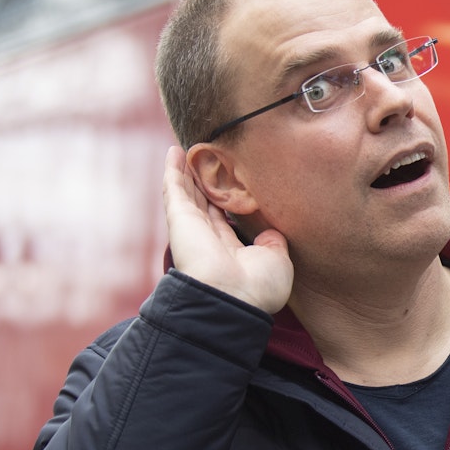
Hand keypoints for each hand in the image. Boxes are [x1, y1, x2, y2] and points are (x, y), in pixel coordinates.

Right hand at [163, 146, 292, 312]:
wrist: (233, 298)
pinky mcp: (180, 219)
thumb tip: (271, 233)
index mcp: (229, 251)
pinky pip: (174, 189)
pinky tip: (174, 152)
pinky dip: (172, 170)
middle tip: (203, 162)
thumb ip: (273, 243)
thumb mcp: (276, 262)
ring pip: (186, 194)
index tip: (227, 187)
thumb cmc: (258, 287)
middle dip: (201, 185)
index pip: (223, 222)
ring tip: (186, 150)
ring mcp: (192, 229)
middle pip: (202, 204)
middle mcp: (208, 240)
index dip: (224, 204)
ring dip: (185, 173)